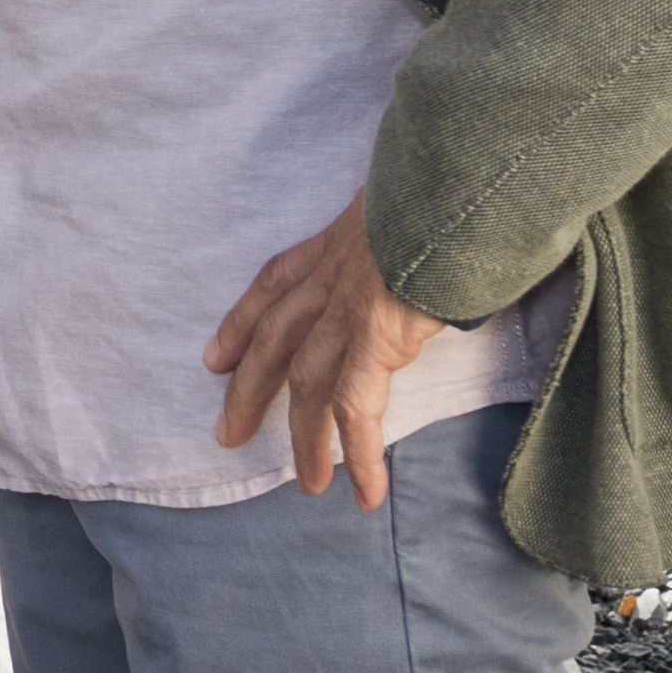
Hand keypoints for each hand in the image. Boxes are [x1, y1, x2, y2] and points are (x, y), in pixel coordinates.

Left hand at [204, 187, 448, 506]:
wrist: (456, 179)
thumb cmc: (447, 186)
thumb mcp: (408, 201)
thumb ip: (405, 228)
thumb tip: (431, 242)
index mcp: (333, 243)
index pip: (273, 286)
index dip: (241, 324)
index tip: (215, 359)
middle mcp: (329, 278)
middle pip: (273, 343)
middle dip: (249, 392)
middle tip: (228, 436)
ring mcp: (347, 311)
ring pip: (309, 387)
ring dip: (307, 440)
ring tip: (309, 485)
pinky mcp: (376, 342)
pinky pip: (356, 410)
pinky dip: (360, 454)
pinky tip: (366, 493)